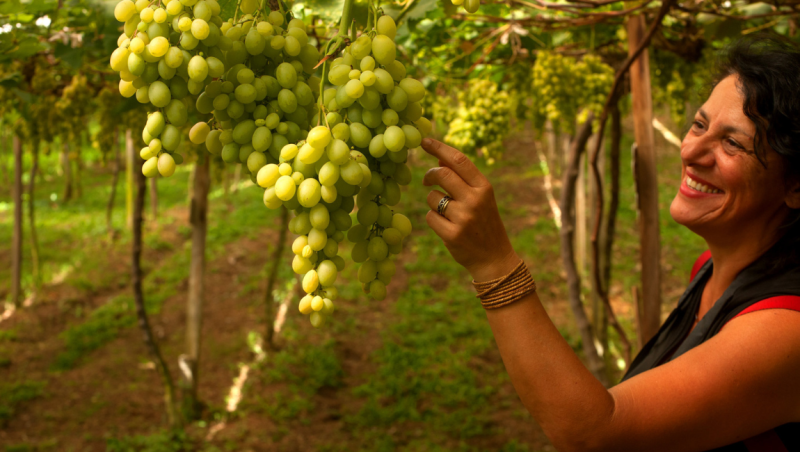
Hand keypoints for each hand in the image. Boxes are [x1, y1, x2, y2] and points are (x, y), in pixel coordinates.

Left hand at [420, 138, 519, 281]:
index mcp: (484, 187)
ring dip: (434, 203)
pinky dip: (434, 220)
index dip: (439, 148)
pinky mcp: (453, 234)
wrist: (494, 258)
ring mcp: (464, 218)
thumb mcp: (481, 198)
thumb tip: (441, 158)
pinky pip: (430, 217)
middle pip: (441, 174)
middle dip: (429, 174)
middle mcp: (475, 200)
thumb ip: (463, 179)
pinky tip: (447, 228)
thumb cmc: (484, 223)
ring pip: (432, 198)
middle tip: (427, 180)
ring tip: (448, 215)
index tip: (424, 140)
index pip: (459, 160)